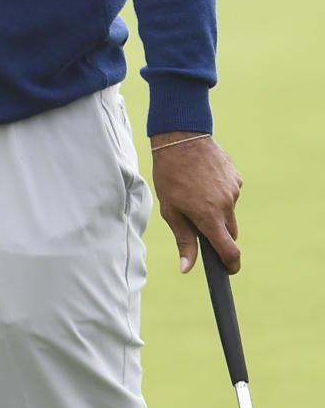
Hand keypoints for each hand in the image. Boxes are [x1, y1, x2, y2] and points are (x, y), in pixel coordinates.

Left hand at [151, 133, 242, 274]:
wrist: (181, 138)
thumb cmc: (170, 176)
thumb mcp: (170, 210)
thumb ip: (183, 240)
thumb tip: (187, 268)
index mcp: (209, 217)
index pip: (230, 251)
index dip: (230, 265)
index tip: (227, 270)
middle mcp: (226, 205)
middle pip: (230, 233)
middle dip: (218, 234)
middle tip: (198, 222)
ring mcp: (234, 190)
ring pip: (229, 212)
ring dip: (217, 211)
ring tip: (196, 193)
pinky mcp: (237, 177)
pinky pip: (231, 194)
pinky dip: (220, 193)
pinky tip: (204, 180)